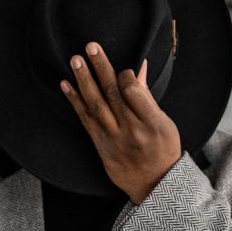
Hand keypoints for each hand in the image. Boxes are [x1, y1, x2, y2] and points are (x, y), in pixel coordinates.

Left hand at [60, 41, 181, 204]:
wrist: (153, 183)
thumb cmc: (162, 149)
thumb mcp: (164, 123)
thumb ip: (147, 97)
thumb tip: (138, 68)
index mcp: (152, 122)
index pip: (133, 90)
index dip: (125, 75)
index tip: (122, 69)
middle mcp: (132, 130)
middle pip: (112, 93)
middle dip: (100, 67)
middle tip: (90, 47)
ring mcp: (114, 138)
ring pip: (96, 104)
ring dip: (83, 80)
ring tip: (75, 60)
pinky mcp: (101, 145)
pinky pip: (85, 119)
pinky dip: (75, 101)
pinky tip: (66, 85)